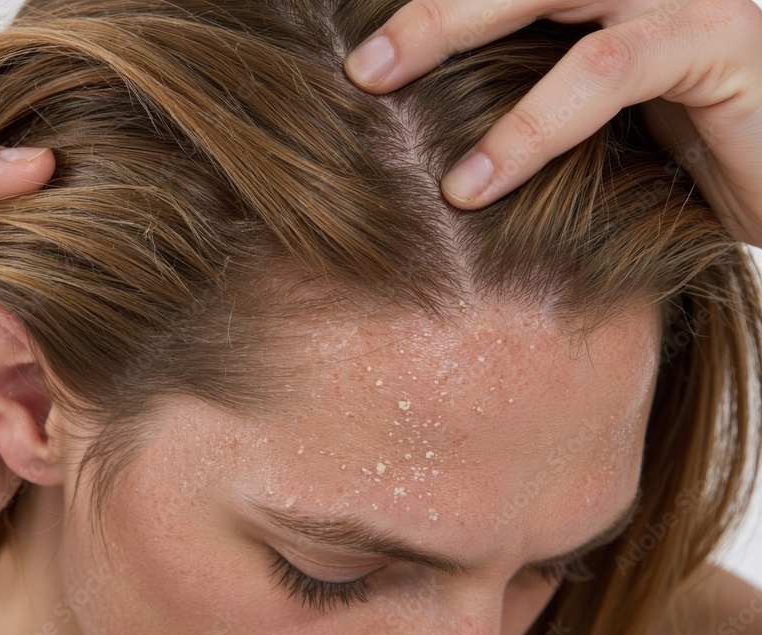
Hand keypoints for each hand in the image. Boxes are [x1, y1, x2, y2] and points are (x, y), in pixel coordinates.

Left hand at [343, 0, 761, 246]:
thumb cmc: (671, 153)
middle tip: (350, 58)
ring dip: (445, 27)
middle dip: (424, 3)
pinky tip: (473, 183)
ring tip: (373, 86)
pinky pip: (604, 71)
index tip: (351, 27)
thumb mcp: (579, 112)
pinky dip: (530, 125)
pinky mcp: (716, 37)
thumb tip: (408, 109)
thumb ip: (516, 79)